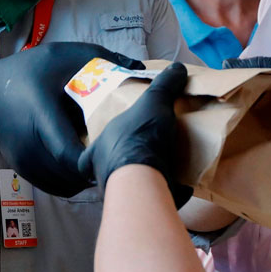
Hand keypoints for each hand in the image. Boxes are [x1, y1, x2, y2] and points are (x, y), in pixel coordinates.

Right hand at [0, 42, 143, 196]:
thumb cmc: (24, 73)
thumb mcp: (62, 56)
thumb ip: (101, 60)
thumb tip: (140, 68)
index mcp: (41, 119)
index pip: (70, 154)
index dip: (95, 159)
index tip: (116, 149)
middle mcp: (32, 148)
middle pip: (72, 175)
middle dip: (97, 168)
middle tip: (120, 154)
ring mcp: (27, 164)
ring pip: (66, 185)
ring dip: (86, 177)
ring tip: (105, 160)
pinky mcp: (26, 172)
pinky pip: (57, 185)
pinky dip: (74, 180)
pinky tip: (86, 164)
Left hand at [81, 63, 193, 206]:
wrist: (146, 176)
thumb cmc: (139, 136)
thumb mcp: (153, 102)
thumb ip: (164, 86)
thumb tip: (177, 67)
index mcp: (98, 149)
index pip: (89, 153)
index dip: (98, 151)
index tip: (111, 149)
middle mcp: (104, 173)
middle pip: (110, 170)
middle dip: (124, 165)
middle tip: (144, 155)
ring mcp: (121, 193)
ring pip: (128, 187)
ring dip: (145, 180)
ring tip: (164, 169)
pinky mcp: (142, 205)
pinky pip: (152, 198)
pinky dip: (166, 192)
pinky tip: (181, 184)